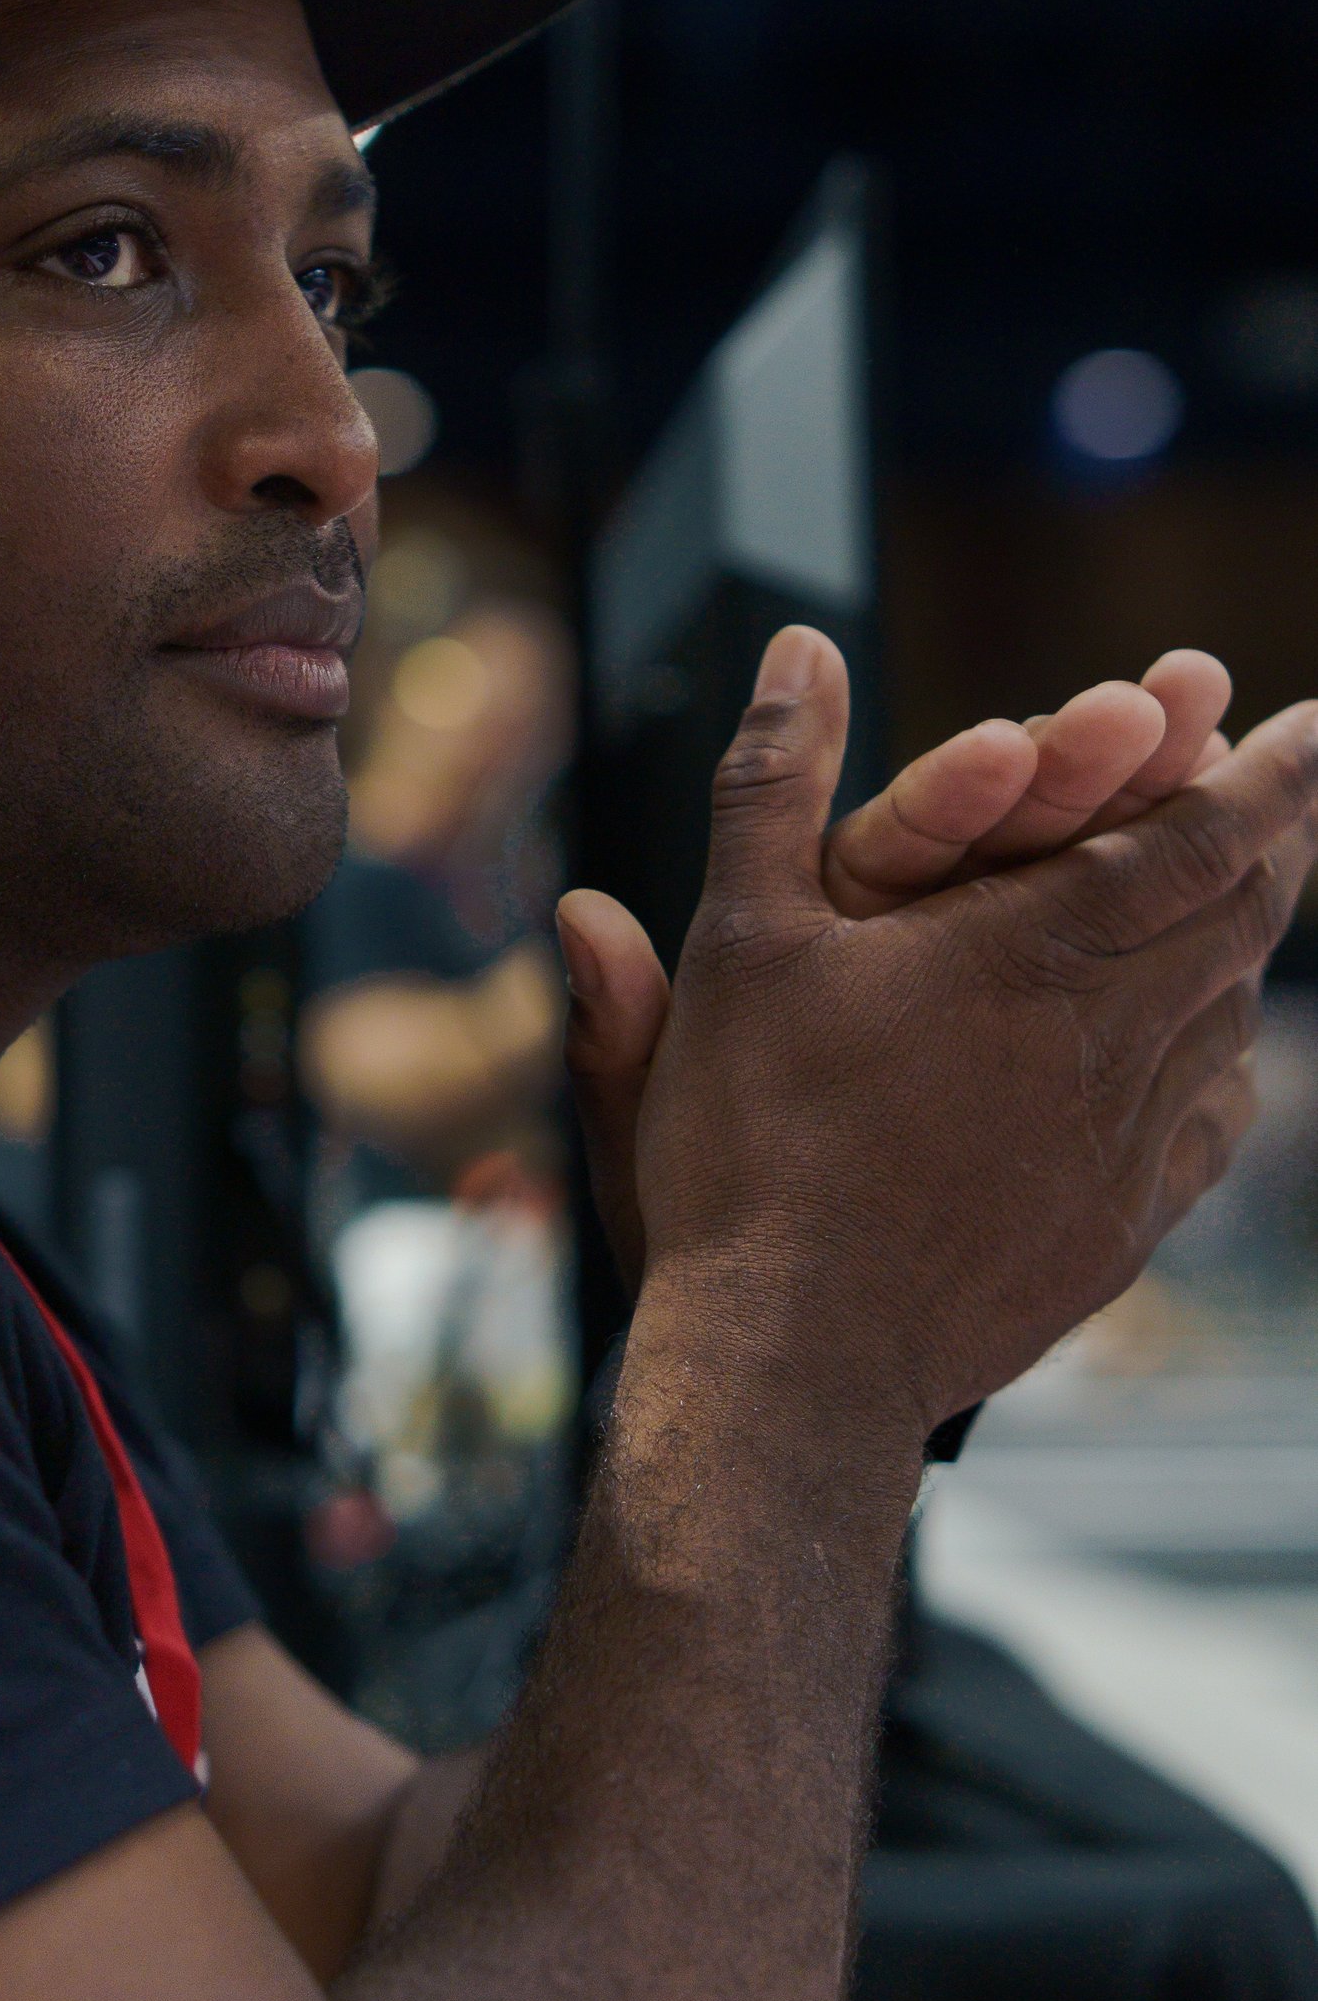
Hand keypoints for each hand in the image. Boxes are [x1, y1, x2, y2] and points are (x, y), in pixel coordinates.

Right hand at [564, 646, 1234, 1290]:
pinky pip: (1211, 1124)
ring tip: (1253, 906)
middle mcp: (1108, 1036)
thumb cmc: (758, 1145)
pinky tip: (1215, 1057)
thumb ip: (772, 780)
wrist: (798, 1354)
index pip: (1199, 836)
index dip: (1271, 776)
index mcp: (1030, 949)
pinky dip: (1227, 1064)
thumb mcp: (739, 937)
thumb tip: (801, 646)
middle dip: (1276, 842)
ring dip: (1249, 946)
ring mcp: (1126, 1138)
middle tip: (1296, 798)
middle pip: (1239, 917)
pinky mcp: (1120, 1226)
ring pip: (1232, 1015)